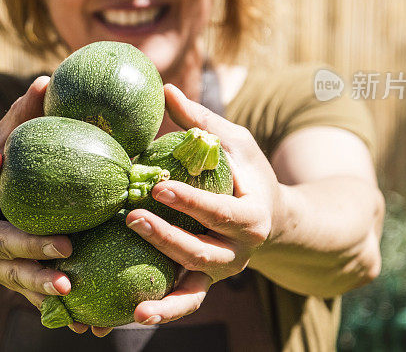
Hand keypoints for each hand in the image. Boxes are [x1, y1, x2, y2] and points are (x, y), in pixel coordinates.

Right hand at [0, 77, 109, 335]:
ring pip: (14, 279)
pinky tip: (88, 320)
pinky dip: (57, 308)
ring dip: (42, 286)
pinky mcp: (4, 282)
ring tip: (72, 289)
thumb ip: (18, 119)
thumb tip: (46, 79)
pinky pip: (32, 299)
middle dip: (28, 246)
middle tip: (63, 246)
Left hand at [126, 83, 279, 324]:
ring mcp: (224, 271)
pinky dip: (165, 312)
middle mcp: (241, 251)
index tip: (159, 185)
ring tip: (132, 302)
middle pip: (202, 251)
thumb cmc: (249, 174)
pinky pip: (187, 302)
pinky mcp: (208, 282)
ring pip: (194, 286)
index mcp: (252, 216)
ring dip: (164, 296)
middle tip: (133, 218)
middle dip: (167, 238)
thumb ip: (202, 121)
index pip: (220, 211)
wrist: (273, 217)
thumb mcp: (235, 142)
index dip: (191, 202)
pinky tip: (135, 316)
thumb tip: (166, 88)